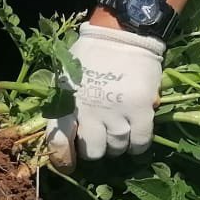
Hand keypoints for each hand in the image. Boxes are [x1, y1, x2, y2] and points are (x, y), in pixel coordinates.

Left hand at [45, 24, 165, 167]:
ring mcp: (116, 112)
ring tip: (119, 132)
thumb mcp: (67, 78)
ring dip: (117, 146)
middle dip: (95, 149)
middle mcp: (90, 111)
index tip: (69, 165)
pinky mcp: (140, 109)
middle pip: (93, 151)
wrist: (122, 34)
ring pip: (117, 148)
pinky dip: (137, 145)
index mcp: (67, 102)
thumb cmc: (91, 56)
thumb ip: (66, 107)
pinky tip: (135, 136)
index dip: (63, 159)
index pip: (58, 142)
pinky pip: (140, 142)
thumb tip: (67, 136)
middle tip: (100, 139)